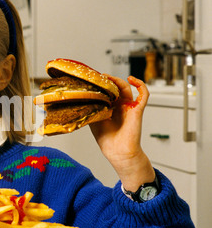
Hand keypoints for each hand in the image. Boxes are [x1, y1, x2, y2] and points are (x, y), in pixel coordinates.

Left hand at [90, 76, 154, 190]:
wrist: (117, 151)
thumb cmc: (106, 139)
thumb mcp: (93, 119)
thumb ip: (92, 107)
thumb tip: (82, 96)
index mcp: (110, 108)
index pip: (107, 91)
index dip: (102, 84)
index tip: (94, 78)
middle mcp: (120, 106)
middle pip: (116, 87)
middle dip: (108, 80)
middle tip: (99, 76)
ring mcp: (129, 107)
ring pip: (126, 88)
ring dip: (118, 81)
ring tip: (109, 78)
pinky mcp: (137, 109)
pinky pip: (143, 95)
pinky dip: (140, 85)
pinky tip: (132, 79)